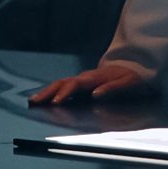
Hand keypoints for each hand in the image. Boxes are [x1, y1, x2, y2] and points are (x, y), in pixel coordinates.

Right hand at [29, 62, 155, 105]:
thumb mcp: (128, 83)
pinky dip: (52, 92)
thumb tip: (96, 94)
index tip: (55, 102)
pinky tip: (43, 99)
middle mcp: (85, 78)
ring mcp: (82, 80)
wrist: (134, 66)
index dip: (65, 93)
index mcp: (95, 78)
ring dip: (46, 92)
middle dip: (47, 92)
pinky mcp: (81, 84)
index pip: (76, 85)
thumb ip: (113, 88)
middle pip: (62, 83)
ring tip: (33, 101)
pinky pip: (63, 86)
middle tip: (34, 102)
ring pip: (60, 84)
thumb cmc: (132, 77)